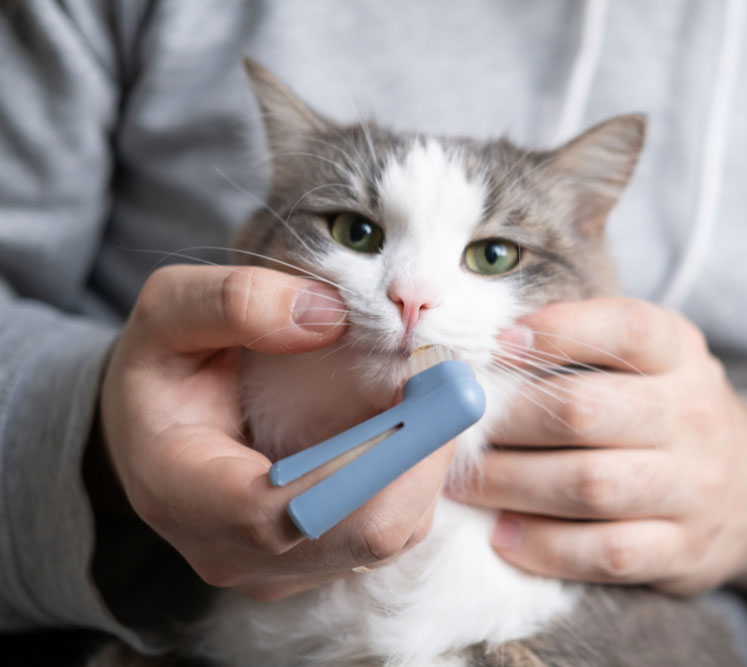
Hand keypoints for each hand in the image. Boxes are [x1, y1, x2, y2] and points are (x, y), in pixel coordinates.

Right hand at [99, 265, 453, 600]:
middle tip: (449, 380)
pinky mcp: (318, 564)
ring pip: (389, 538)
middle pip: (361, 536)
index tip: (426, 387)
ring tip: (429, 394)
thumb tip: (331, 316)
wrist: (155, 429)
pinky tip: (410, 424)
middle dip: (421, 456)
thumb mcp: (168, 312)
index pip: (291, 513)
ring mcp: (279, 570)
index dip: (375, 459)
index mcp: (184, 494)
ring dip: (425, 464)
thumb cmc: (163, 370)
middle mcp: (233, 554)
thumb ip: (234, 302)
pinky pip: (391, 532)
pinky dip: (415, 477)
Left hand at [451, 298, 746, 612]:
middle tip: (460, 431)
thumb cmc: (665, 411)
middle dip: (508, 423)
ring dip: (511, 485)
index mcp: (681, 353)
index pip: (626, 329)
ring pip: (589, 486)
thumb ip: (583, 343)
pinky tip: (503, 535)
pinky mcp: (682, 549)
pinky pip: (605, 552)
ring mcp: (694, 487)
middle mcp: (694, 415)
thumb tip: (488, 346)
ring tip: (464, 485)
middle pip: (585, 413)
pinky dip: (544, 546)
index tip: (497, 345)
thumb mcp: (648, 359)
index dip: (557, 332)